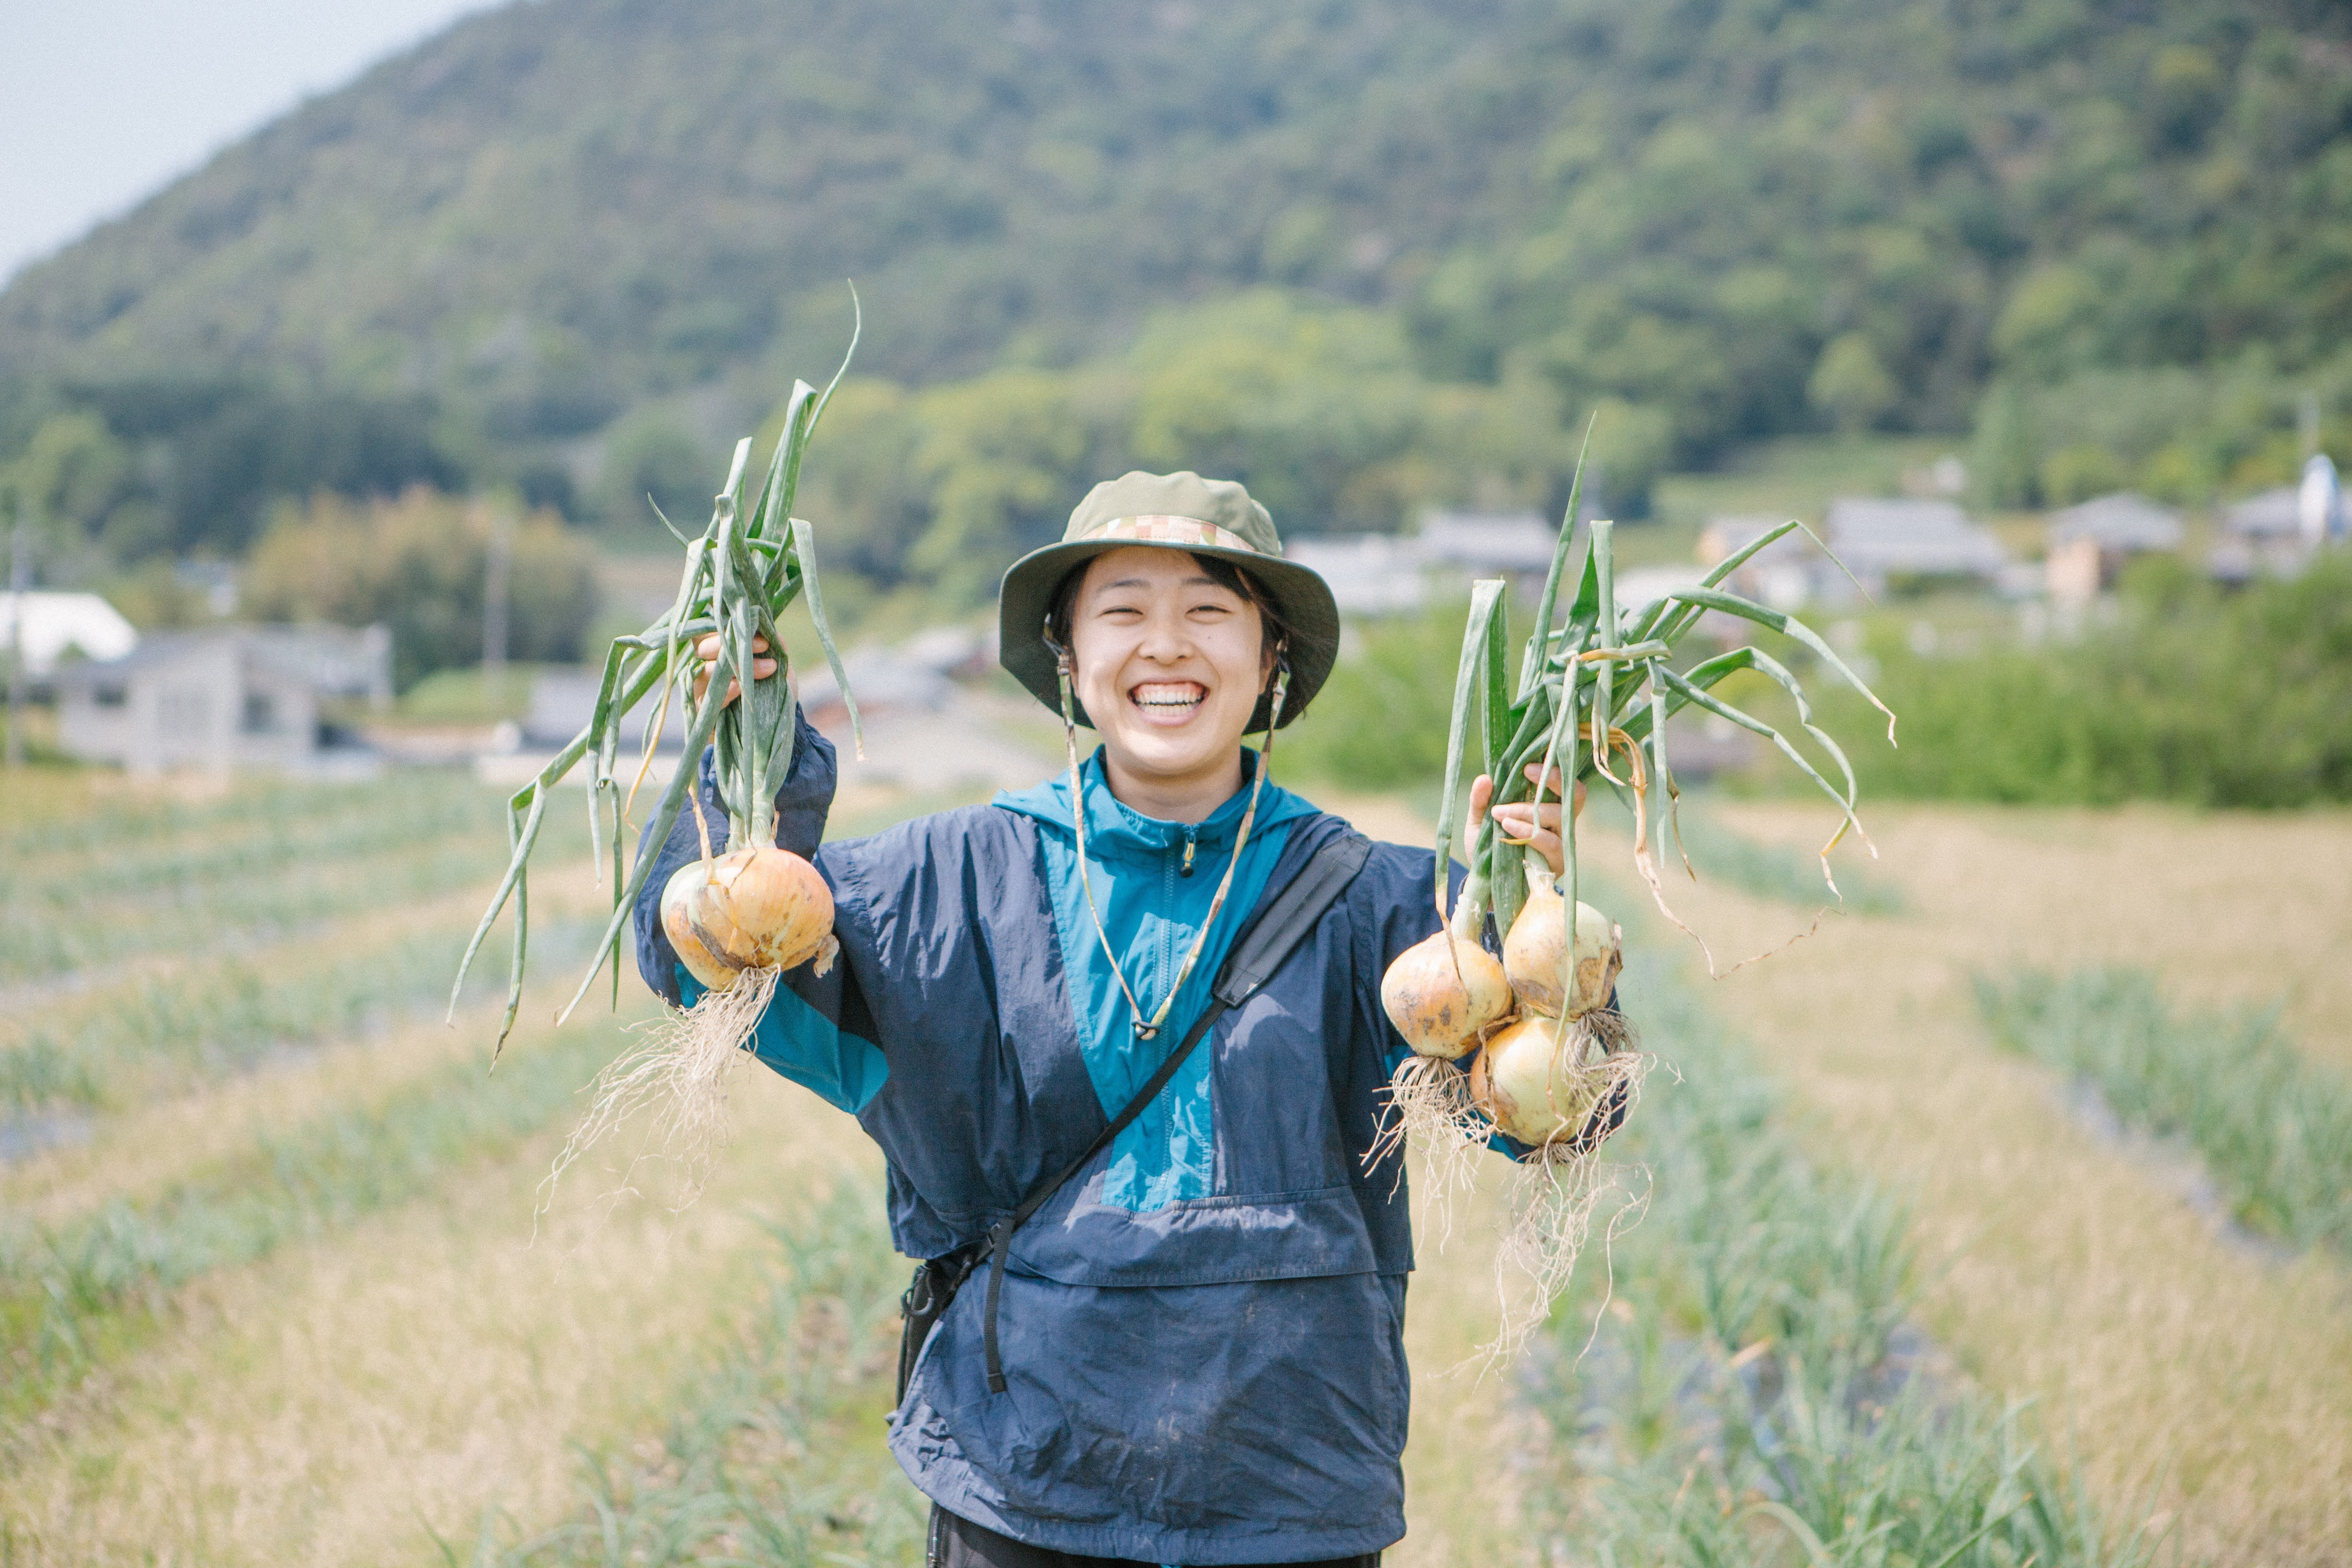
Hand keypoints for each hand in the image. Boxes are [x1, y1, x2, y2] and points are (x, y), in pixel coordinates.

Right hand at [691, 633, 777, 708]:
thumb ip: (774, 647)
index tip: (761, 635)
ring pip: (705, 672)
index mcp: (715, 651)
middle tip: (764, 646)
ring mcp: (701, 690)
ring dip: (737, 667)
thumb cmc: (772, 688)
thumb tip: (773, 632)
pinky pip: (705, 700)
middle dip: (733, 644)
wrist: (776, 722)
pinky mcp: (704, 713)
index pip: (707, 631)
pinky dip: (725, 691)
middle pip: (703, 648)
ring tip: (768, 668)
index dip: (729, 627)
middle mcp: (703, 668)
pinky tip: (741, 687)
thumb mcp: (779, 665)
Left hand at [1466, 762, 1586, 876]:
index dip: (1553, 768)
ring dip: (1526, 810)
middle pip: (1576, 794)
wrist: (1487, 884)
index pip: (1563, 781)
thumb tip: (1484, 778)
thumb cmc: (1489, 847)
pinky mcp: (1559, 861)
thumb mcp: (1479, 821)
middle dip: (1553, 779)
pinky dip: (1528, 831)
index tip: (1527, 764)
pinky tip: (1508, 827)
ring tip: (1499, 813)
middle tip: (1525, 772)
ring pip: (1558, 815)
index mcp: (1546, 804)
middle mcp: (1560, 820)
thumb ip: (1480, 800)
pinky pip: (1551, 841)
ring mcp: (1562, 840)